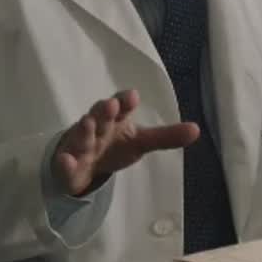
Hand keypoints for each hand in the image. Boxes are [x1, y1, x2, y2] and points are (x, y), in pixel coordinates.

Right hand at [52, 89, 198, 195]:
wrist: (83, 164)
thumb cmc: (113, 145)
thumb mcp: (141, 141)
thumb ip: (166, 136)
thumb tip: (196, 129)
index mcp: (116, 119)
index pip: (121, 106)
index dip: (126, 101)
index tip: (133, 97)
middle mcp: (97, 127)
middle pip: (100, 116)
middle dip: (105, 110)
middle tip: (111, 105)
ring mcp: (80, 145)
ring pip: (81, 136)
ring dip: (84, 130)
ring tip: (88, 123)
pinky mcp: (68, 165)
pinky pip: (64, 164)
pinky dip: (64, 162)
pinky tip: (65, 160)